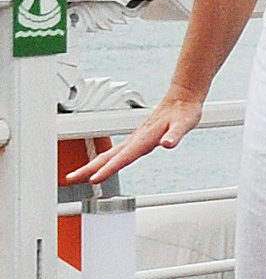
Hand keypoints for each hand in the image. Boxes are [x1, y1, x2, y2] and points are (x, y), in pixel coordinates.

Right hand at [78, 92, 205, 186]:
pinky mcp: (136, 139)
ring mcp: (134, 139)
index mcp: (145, 138)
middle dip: (88, 168)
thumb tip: (167, 144)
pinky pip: (115, 152)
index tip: (94, 179)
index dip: (108, 169)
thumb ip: (175, 135)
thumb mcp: (184, 124)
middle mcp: (136, 139)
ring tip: (76, 176)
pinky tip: (99, 166)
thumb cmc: (184, 112)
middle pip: (107, 156)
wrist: (182, 99)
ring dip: (91, 165)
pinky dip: (104, 161)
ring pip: (108, 154)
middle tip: (70, 179)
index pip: (123, 157)